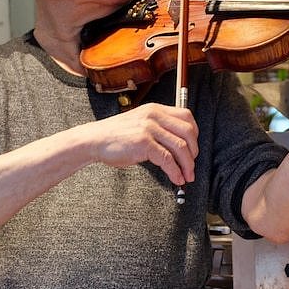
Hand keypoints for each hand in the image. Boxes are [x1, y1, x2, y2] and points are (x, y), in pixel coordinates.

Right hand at [80, 103, 198, 184]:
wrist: (94, 139)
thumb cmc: (116, 135)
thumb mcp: (140, 123)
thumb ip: (159, 128)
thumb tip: (180, 147)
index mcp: (155, 109)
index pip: (187, 116)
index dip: (194, 135)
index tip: (193, 149)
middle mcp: (154, 116)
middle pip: (188, 132)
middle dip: (194, 152)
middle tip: (191, 165)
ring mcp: (149, 128)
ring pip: (180, 147)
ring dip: (187, 165)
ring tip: (186, 176)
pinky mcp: (143, 143)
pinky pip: (167, 159)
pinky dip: (175, 171)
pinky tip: (176, 178)